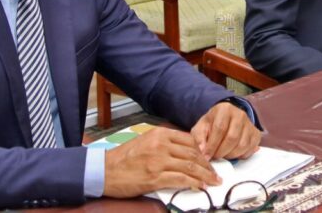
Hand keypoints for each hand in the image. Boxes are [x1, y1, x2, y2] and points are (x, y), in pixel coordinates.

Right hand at [103, 127, 219, 197]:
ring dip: (205, 175)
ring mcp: (158, 161)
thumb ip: (164, 143)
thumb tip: (185, 152)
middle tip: (216, 173)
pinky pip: (180, 179)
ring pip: (190, 167)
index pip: (189, 141)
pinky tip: (201, 186)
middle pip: (193, 154)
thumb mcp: (145, 141)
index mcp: (159, 134)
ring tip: (214, 181)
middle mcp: (161, 145)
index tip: (210, 160)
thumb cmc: (124, 158)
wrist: (105, 170)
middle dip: (207, 165)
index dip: (203, 151)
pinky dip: (194, 183)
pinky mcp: (155, 177)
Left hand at [191, 101, 260, 160]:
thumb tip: (202, 151)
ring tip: (222, 154)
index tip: (206, 156)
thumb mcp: (201, 127)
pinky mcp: (256, 134)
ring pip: (242, 145)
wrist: (225, 119)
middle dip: (221, 152)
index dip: (212, 145)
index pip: (220, 128)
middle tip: (215, 157)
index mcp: (224, 109)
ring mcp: (250, 124)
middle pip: (232, 138)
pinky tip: (232, 153)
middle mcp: (240, 114)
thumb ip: (199, 138)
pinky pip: (249, 149)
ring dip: (230, 155)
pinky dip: (240, 155)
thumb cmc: (212, 124)